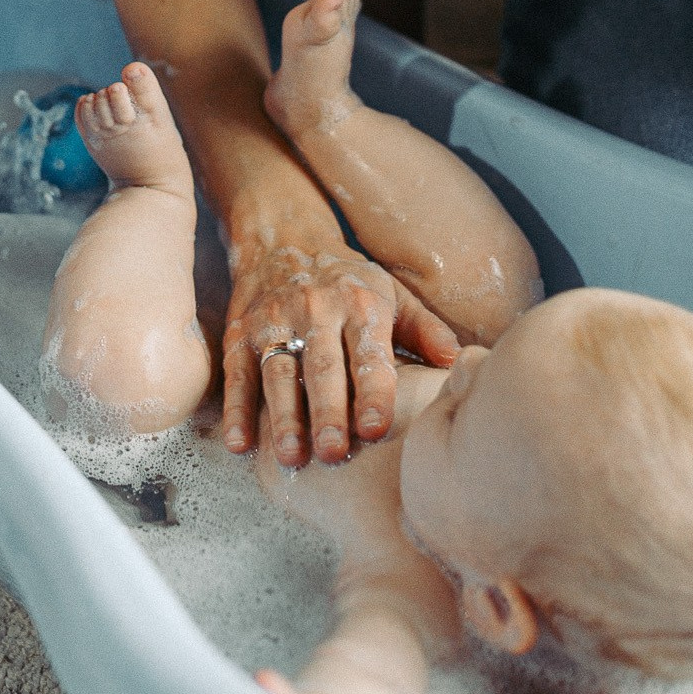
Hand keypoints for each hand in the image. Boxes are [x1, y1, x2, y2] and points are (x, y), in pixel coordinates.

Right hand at [222, 238, 458, 466]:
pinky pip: (237, 373)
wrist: (283, 237)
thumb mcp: (391, 293)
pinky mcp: (241, 333)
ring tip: (291, 456)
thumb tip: (456, 362)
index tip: (377, 429)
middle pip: (321, 367)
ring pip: (278, 373)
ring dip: (283, 416)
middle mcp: (315, 312)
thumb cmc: (348, 279)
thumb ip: (424, 329)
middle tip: (334, 452)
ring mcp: (274, 322)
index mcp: (359, 305)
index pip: (369, 354)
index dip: (374, 392)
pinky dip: (235, 409)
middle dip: (328, 411)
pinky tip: (238, 442)